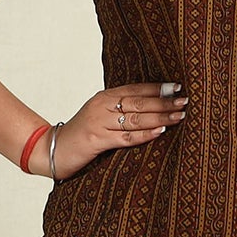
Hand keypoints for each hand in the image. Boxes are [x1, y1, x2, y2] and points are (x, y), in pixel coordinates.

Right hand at [35, 80, 189, 176]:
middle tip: (184, 102)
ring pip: (135, 119)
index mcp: (104, 97)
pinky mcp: (96, 140)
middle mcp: (101, 106)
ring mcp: (98, 123)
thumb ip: (119, 110)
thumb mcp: (99, 116)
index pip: (135, 89)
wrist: (52, 149)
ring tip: (179, 116)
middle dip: (163, 102)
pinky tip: (161, 131)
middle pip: (138, 102)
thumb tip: (150, 108)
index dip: (157, 88)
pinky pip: (126, 137)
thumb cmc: (81, 135)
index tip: (177, 87)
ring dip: (160, 117)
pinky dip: (145, 134)